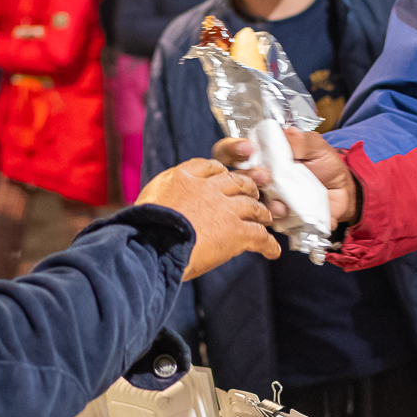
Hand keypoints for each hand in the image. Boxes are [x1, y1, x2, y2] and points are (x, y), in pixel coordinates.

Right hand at [137, 158, 281, 278]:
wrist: (152, 244)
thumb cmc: (143, 229)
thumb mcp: (148, 202)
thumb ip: (163, 199)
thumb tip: (165, 209)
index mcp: (183, 178)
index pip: (208, 166)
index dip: (220, 172)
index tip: (224, 175)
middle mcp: (207, 188)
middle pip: (236, 181)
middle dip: (247, 186)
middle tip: (254, 192)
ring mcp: (225, 208)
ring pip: (252, 206)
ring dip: (261, 212)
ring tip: (266, 218)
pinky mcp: (236, 231)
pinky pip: (259, 236)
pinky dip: (268, 244)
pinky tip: (273, 251)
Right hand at [212, 127, 359, 226]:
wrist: (342, 189)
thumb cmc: (323, 162)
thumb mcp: (316, 146)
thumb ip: (302, 140)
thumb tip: (289, 133)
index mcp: (259, 154)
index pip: (231, 150)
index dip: (232, 149)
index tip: (246, 148)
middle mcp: (255, 177)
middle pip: (232, 178)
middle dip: (246, 176)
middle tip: (263, 175)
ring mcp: (263, 198)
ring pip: (247, 202)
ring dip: (261, 200)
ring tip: (278, 203)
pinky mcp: (274, 217)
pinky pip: (267, 220)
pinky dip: (277, 217)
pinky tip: (287, 212)